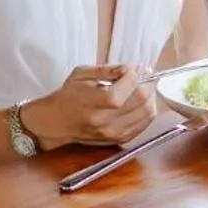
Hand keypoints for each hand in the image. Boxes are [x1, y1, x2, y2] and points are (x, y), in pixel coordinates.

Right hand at [20, 66, 157, 151]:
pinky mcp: (120, 139)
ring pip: (148, 113)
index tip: (134, 68)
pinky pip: (145, 124)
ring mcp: (114, 133)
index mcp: (94, 103)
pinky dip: (147, 110)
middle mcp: (105, 121)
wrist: (57, 123)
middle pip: (141, 100)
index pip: (126, 88)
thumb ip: (107, 69)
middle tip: (143, 76)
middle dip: (147, 84)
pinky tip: (140, 102)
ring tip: (143, 87)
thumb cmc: (68, 97)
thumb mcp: (81, 74)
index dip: (135, 75)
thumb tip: (129, 68)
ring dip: (150, 97)